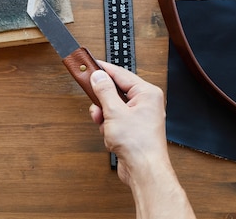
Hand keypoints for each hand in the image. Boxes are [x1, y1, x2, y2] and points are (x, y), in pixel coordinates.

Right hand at [88, 62, 168, 186]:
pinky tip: (111, 136)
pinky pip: (114, 120)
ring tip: (106, 125)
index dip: (103, 69)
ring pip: (112, 107)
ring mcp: (139, 116)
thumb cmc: (139, 144)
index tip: (89, 65)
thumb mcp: (115, 111)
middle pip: (115, 91)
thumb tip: (98, 76)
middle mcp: (145, 102)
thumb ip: (104, 91)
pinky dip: (108, 127)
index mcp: (147, 93)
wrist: (144, 170)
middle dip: (102, 101)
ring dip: (104, 117)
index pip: (120, 73)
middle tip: (94, 101)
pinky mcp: (132, 128)